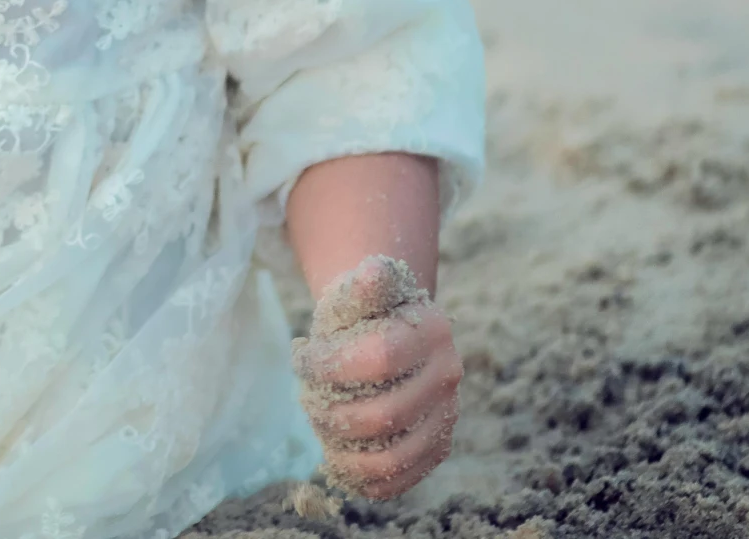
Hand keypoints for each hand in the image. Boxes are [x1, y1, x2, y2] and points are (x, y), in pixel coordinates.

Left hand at [293, 254, 461, 500]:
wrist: (387, 332)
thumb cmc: (361, 313)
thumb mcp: (355, 292)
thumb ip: (362, 285)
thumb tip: (372, 270)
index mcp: (432, 329)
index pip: (379, 358)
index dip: (328, 364)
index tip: (300, 356)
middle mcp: (448, 375)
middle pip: (384, 414)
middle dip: (329, 409)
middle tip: (305, 395)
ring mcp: (447, 416)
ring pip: (393, 455)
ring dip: (341, 446)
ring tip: (320, 423)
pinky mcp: (436, 447)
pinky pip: (400, 479)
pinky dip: (362, 476)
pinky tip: (336, 455)